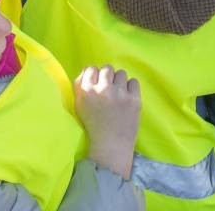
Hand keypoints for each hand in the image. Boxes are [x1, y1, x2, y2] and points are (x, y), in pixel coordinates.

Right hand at [74, 65, 140, 179]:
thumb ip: (80, 85)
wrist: (111, 145)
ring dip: (119, 82)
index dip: (94, 75)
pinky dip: (130, 88)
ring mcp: (120, 94)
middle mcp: (103, 90)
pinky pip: (133, 82)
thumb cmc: (93, 126)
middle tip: (108, 88)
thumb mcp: (79, 106)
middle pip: (107, 69)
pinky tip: (127, 97)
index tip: (97, 83)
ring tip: (118, 93)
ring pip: (121, 74)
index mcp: (87, 92)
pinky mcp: (134, 100)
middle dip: (107, 76)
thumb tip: (88, 69)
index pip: (91, 69)